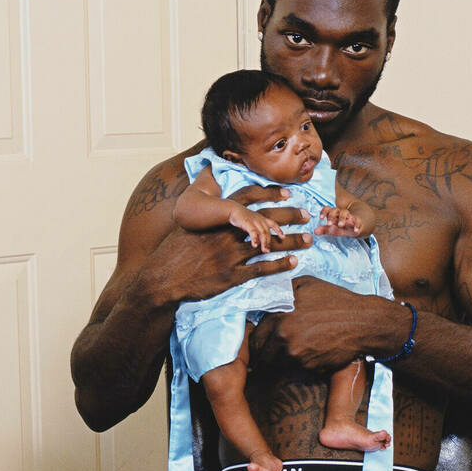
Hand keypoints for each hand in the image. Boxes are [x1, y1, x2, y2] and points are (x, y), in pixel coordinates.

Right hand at [144, 189, 307, 305]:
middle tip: (308, 215)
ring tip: (309, 239)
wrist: (162, 277)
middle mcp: (228, 233)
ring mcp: (231, 255)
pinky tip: (294, 262)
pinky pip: (262, 268)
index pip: (250, 199)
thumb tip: (212, 203)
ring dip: (292, 242)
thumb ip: (206, 213)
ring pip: (269, 245)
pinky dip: (280, 265)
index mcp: (218, 218)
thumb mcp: (188, 224)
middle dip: (290, 216)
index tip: (288, 194)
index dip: (271, 194)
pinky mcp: (232, 276)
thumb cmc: (173, 250)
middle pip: (266, 220)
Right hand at [226, 204, 281, 250]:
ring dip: (264, 243)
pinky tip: (255, 245)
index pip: (273, 224)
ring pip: (262, 233)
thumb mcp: (252, 222)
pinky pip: (253, 232)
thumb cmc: (242, 217)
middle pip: (267, 232)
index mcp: (262, 219)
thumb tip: (259, 241)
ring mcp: (254, 221)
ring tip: (264, 251)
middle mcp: (260, 220)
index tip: (283, 237)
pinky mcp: (247, 223)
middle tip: (267, 251)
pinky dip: (255, 239)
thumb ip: (257, 230)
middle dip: (268, 242)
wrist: (233, 209)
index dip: (279, 230)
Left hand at [250, 278, 406, 372]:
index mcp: (279, 315)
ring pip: (276, 364)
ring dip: (278, 362)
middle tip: (266, 356)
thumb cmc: (336, 300)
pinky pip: (294, 369)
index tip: (259, 344)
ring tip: (288, 355)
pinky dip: (297, 365)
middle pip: (260, 354)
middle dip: (262, 355)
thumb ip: (281, 289)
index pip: (254, 336)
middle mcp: (283, 335)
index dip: (255, 341)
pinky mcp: (308, 367)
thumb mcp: (307, 284)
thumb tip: (264, 294)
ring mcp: (295, 353)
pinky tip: (308, 355)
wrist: (363, 322)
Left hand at [317, 204, 367, 237]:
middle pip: (336, 210)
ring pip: (345, 213)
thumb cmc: (343, 227)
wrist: (357, 226)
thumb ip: (324, 230)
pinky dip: (356, 225)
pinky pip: (357, 221)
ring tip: (340, 225)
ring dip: (342, 219)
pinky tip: (355, 231)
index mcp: (334, 214)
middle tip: (329, 224)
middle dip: (332, 216)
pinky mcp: (358, 221)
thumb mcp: (333, 229)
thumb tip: (314, 232)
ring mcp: (350, 216)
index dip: (324, 212)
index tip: (321, 218)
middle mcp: (341, 214)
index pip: (328, 209)